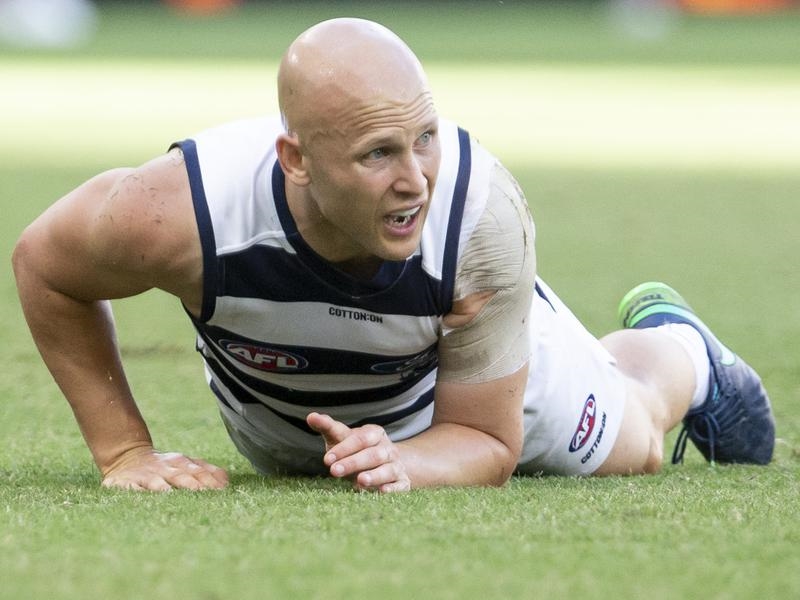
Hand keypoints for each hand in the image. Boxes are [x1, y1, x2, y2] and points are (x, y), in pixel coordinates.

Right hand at [101, 448, 228, 491]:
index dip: (210, 479)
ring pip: (156, 481)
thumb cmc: (165, 467)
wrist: (127, 456)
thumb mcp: (185, 465)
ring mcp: (145, 474)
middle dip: (191, 484)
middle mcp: (165, 467)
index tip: (222, 490)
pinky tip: (139, 494)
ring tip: (169, 493)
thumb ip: (206, 472)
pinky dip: (135, 490)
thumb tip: (226, 481)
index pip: (199, 470)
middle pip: (180, 475)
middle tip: (202, 493)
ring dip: (162, 487)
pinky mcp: (124, 482)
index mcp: (182, 463)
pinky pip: (129, 486)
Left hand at [306, 412, 410, 492]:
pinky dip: (393, 489)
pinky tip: (382, 491)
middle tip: (334, 471)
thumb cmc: (355, 450)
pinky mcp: (402, 482)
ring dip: (375, 476)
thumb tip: (310, 416)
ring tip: (359, 481)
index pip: (360, 439)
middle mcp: (388, 449)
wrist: (381, 464)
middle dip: (353, 463)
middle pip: (372, 455)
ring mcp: (397, 465)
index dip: (344, 448)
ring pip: (388, 470)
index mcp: (375, 433)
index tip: (327, 460)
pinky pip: (400, 485)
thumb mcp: (342, 438)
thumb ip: (328, 427)